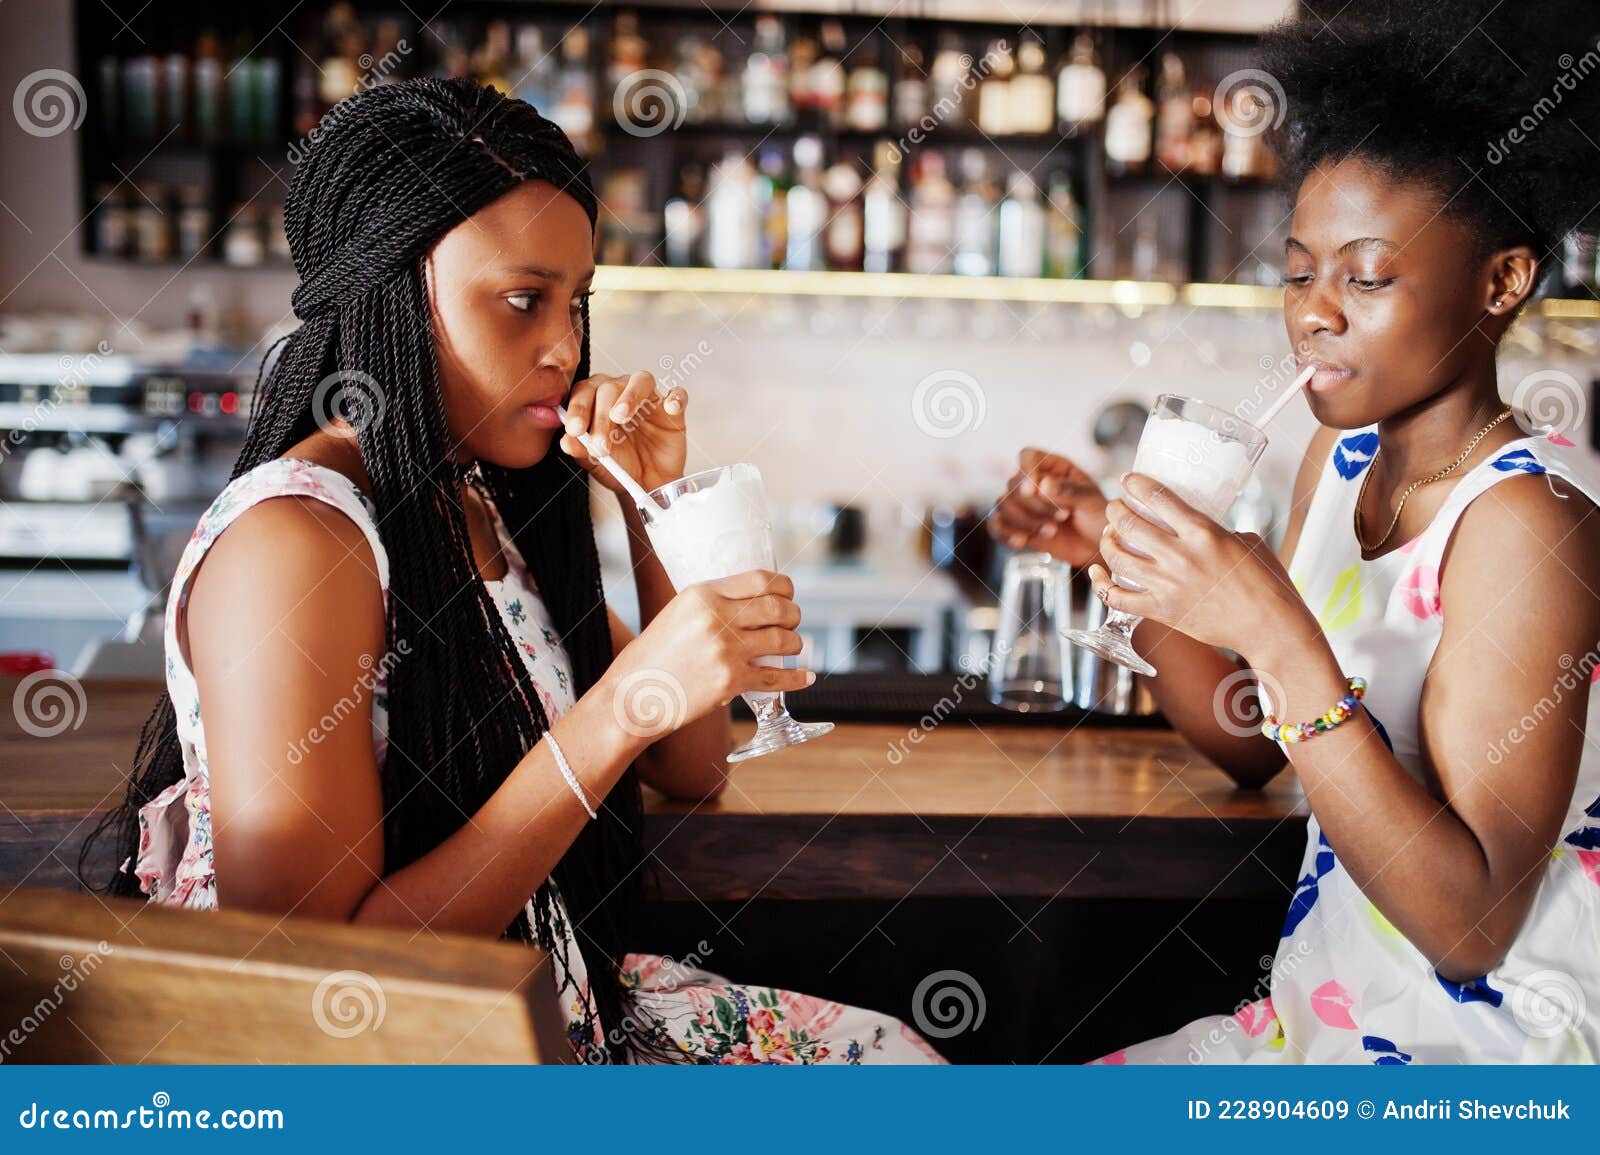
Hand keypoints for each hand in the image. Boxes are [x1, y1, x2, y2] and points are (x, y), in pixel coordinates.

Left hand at [561, 370, 687, 494]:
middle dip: (601, 416)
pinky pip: (678, 395)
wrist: (647, 484)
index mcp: (597, 400)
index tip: (574, 430)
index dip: (578, 408)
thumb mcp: (595, 463)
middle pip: (609, 387)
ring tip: (621, 416)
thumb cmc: (620, 467)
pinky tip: (671, 408)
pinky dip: (676, 398)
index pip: (584, 392)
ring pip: (641, 380)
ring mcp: (649, 400)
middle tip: (600, 444)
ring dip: (630, 396)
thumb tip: (567, 441)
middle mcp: (621, 393)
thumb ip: (580, 450)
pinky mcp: (673, 411)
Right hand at [599, 570, 812, 741]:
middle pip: (777, 608)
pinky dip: (796, 678)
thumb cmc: (650, 657)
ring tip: (794, 646)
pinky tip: (805, 677)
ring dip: (795, 643)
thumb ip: (709, 606)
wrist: (631, 696)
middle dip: (793, 614)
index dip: (783, 586)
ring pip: (782, 640)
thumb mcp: (675, 615)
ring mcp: (725, 651)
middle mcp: (716, 619)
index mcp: (701, 595)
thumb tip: (747, 604)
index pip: (759, 579)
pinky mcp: (730, 682)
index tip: (787, 594)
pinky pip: (776, 677)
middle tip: (793, 621)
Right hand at [988, 448, 1109, 567]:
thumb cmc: (1098, 516)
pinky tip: (1022, 541)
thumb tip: (1043, 484)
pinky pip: (998, 526)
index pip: (1028, 457)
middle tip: (1062, 517)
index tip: (1033, 490)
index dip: (1026, 471)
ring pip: (1003, 504)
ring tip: (1051, 531)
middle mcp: (1033, 482)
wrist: (1097, 546)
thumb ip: (1069, 491)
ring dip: (1025, 521)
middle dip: (1035, 505)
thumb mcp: (1091, 500)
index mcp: (1052, 467)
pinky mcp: (1017, 526)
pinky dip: (1005, 534)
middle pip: (1014, 484)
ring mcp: (1023, 505)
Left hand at [1087, 472, 1315, 657]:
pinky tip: (1097, 573)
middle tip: (1115, 507)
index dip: (1136, 485)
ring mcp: (1168, 585)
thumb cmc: (1265, 582)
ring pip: (1118, 557)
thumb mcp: (1245, 541)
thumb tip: (1195, 528)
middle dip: (1115, 511)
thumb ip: (1215, 531)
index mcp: (1203, 533)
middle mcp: (1180, 556)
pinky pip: (1118, 597)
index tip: (1127, 480)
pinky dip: (1101, 583)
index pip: (1157, 498)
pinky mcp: (1162, 611)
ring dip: (1106, 541)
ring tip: (1108, 534)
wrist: (1269, 625)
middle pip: (1129, 525)